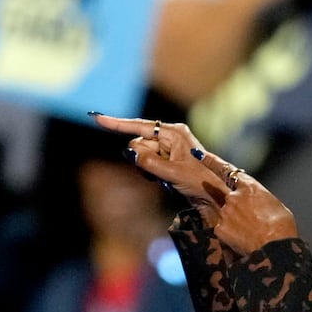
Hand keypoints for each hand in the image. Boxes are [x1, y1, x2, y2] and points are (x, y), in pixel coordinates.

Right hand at [91, 113, 227, 221]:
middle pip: (139, 143)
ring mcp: (168, 147)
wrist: (215, 194)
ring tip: (165, 178)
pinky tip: (165, 180)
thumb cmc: (199, 181)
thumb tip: (130, 152)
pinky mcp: (167, 158)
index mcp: (173, 133)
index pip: (138, 126)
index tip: (96, 117)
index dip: (116, 123)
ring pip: (141, 155)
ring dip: (147, 169)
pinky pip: (148, 163)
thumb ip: (147, 162)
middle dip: (141, 159)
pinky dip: (151, 172)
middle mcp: (169, 136)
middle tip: (159, 173)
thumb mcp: (171, 172)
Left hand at [194, 149, 298, 256]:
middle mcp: (234, 196)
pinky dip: (231, 235)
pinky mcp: (219, 228)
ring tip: (252, 234)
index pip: (226, 170)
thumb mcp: (274, 205)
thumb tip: (255, 204)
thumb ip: (258, 200)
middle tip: (242, 214)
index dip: (211, 161)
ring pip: (226, 215)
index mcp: (250, 187)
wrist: (274, 246)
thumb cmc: (281, 226)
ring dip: (236, 223)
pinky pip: (223, 230)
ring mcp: (225, 212)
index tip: (199, 155)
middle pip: (226, 197)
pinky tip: (243, 241)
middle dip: (232, 205)